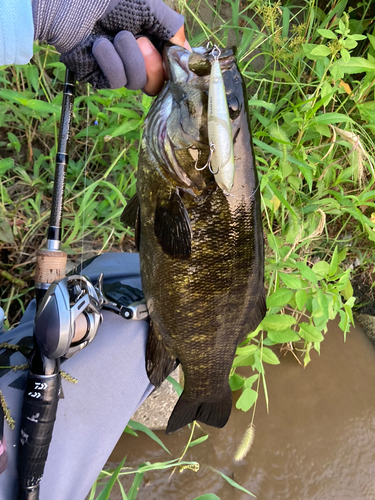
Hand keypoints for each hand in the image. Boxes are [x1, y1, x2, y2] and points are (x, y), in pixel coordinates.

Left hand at [33, 0, 189, 93]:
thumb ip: (172, 28)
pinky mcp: (98, 77)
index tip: (173, 58)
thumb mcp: (148, 6)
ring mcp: (116, 69)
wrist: (68, 1)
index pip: (168, 68)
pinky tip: (98, 44)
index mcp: (148, 41)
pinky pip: (115, 80)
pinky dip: (109, 60)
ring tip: (115, 35)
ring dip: (128, 56)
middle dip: (152, 63)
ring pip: (137, 82)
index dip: (173, 67)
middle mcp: (134, 58)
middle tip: (141, 42)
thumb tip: (188, 52)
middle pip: (157, 84)